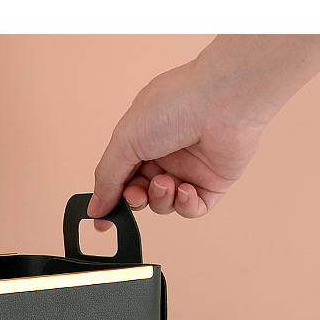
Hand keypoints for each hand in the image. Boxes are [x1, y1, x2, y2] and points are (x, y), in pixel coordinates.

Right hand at [89, 35, 319, 228]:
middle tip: (136, 195)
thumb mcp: (125, 140)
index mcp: (142, 139)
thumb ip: (107, 177)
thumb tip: (96, 207)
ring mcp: (191, 168)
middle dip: (136, 199)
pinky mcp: (214, 182)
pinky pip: (193, 208)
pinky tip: (185, 190)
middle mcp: (166, 154)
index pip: (121, 176)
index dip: (111, 198)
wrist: (223, 100)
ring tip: (165, 182)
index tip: (103, 219)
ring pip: (165, 203)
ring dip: (160, 198)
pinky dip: (185, 205)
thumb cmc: (175, 105)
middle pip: (141, 194)